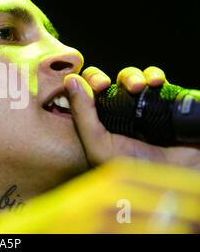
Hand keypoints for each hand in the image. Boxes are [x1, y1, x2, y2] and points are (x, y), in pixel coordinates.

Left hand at [64, 66, 199, 169]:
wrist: (181, 177)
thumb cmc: (136, 170)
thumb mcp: (99, 146)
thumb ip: (82, 115)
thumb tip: (70, 80)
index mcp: (97, 126)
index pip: (80, 97)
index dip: (82, 86)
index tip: (89, 87)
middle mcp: (116, 116)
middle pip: (101, 83)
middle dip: (99, 78)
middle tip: (103, 85)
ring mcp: (140, 108)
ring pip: (127, 79)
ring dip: (129, 77)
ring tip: (137, 86)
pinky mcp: (163, 102)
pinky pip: (154, 79)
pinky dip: (153, 75)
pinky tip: (155, 81)